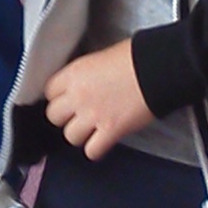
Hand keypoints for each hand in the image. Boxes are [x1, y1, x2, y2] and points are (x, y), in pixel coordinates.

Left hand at [43, 40, 155, 162]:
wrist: (157, 68)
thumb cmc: (135, 57)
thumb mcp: (100, 57)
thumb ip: (86, 74)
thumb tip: (86, 83)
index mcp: (74, 74)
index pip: (49, 92)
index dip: (59, 97)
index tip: (67, 99)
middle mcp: (78, 95)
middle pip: (54, 116)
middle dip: (65, 117)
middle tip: (77, 115)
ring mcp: (93, 115)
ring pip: (70, 136)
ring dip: (80, 134)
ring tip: (91, 130)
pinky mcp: (111, 131)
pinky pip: (92, 150)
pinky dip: (96, 149)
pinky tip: (103, 141)